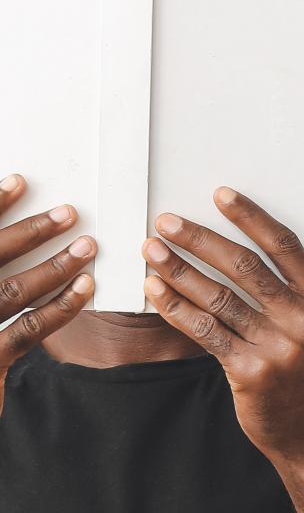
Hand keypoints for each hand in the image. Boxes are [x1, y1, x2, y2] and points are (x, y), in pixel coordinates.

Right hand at [0, 173, 95, 414]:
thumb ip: (2, 278)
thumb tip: (15, 227)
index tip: (18, 182)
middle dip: (30, 232)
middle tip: (69, 213)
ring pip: (12, 290)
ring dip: (54, 266)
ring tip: (86, 247)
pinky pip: (28, 329)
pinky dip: (60, 306)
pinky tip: (85, 289)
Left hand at [142, 186, 303, 467]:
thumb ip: (293, 289)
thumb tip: (238, 243)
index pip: (284, 247)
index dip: (250, 218)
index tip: (219, 195)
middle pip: (246, 267)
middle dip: (200, 240)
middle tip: (168, 222)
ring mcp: (278, 348)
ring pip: (219, 297)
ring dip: (179, 270)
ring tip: (152, 251)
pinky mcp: (250, 372)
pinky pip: (206, 331)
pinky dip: (176, 308)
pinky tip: (156, 291)